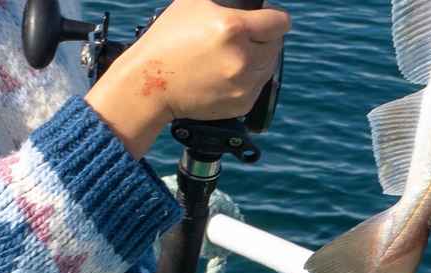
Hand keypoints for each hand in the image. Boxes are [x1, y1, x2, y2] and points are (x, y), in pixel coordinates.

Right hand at [85, 0, 289, 157]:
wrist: (150, 85)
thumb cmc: (167, 40)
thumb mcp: (193, 4)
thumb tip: (247, 0)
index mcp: (234, 28)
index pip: (280, 21)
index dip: (272, 16)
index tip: (264, 18)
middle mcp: (243, 58)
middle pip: (276, 45)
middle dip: (262, 39)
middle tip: (241, 39)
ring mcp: (243, 84)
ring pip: (269, 66)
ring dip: (257, 59)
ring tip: (231, 56)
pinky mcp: (241, 104)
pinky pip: (258, 86)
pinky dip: (247, 80)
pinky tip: (226, 74)